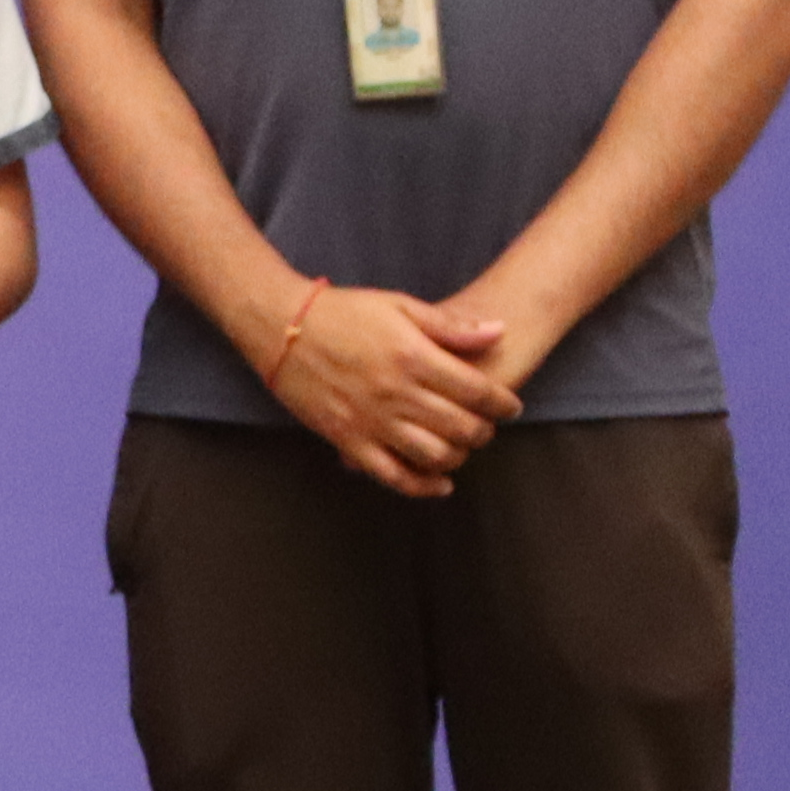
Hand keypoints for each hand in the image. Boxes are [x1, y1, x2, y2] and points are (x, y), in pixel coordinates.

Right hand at [265, 281, 522, 496]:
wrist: (279, 326)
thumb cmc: (341, 311)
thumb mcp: (398, 304)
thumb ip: (450, 325)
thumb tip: (499, 331)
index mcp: (412, 357)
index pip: (477, 391)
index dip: (502, 403)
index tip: (510, 406)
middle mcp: (396, 393)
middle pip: (462, 427)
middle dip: (485, 430)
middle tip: (487, 426)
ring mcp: (371, 421)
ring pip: (434, 455)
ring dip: (460, 456)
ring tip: (462, 446)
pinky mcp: (348, 440)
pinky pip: (392, 475)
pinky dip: (422, 486)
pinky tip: (440, 483)